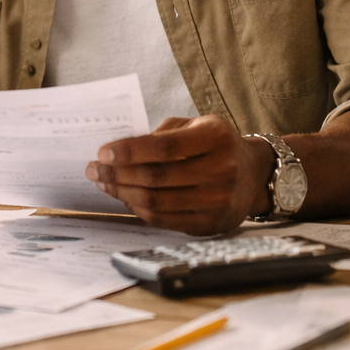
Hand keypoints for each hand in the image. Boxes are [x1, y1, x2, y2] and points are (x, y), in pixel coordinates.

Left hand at [85, 115, 273, 234]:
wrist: (254, 175)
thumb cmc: (217, 145)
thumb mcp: (197, 125)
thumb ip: (162, 134)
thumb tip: (119, 151)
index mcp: (216, 138)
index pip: (164, 147)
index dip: (130, 151)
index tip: (103, 152)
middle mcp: (221, 170)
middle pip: (156, 177)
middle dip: (117, 174)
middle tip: (94, 169)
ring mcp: (217, 201)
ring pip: (156, 202)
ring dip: (122, 193)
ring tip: (104, 183)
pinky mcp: (209, 224)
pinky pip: (163, 219)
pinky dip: (138, 209)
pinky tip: (125, 197)